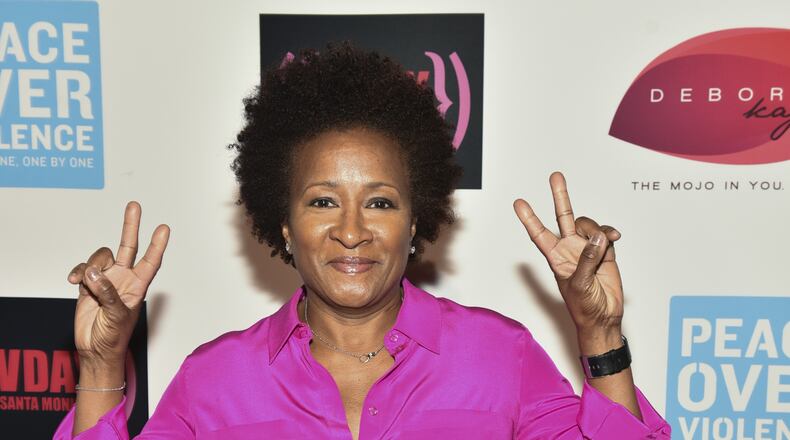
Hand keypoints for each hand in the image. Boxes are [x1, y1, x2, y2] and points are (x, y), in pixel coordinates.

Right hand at [67, 202, 169, 370]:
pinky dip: (78, 272)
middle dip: (131, 226)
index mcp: (138, 285)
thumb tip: (95, 272)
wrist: (94, 349)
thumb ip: (108, 293)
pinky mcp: (88, 284)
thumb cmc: (114, 337)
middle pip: (128, 246)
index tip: (164, 228)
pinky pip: (83, 269)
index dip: (157, 245)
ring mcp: (105, 280)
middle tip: (134, 205)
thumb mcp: (117, 315)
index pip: (150, 261)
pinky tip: (74, 282)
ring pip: (100, 257)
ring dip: (91, 265)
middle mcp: (123, 279)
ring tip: (86, 282)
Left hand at [514, 172, 623, 349]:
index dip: (529, 218)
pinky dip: (610, 233)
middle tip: (555, 176)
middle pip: (563, 217)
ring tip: (605, 242)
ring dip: (597, 229)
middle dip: (560, 196)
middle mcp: (569, 249)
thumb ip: (587, 258)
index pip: (539, 234)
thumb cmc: (584, 306)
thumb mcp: (579, 283)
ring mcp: (587, 249)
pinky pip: (606, 234)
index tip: (518, 203)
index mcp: (555, 257)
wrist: (604, 317)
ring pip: (589, 225)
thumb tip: (598, 236)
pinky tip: (614, 237)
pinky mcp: (605, 252)